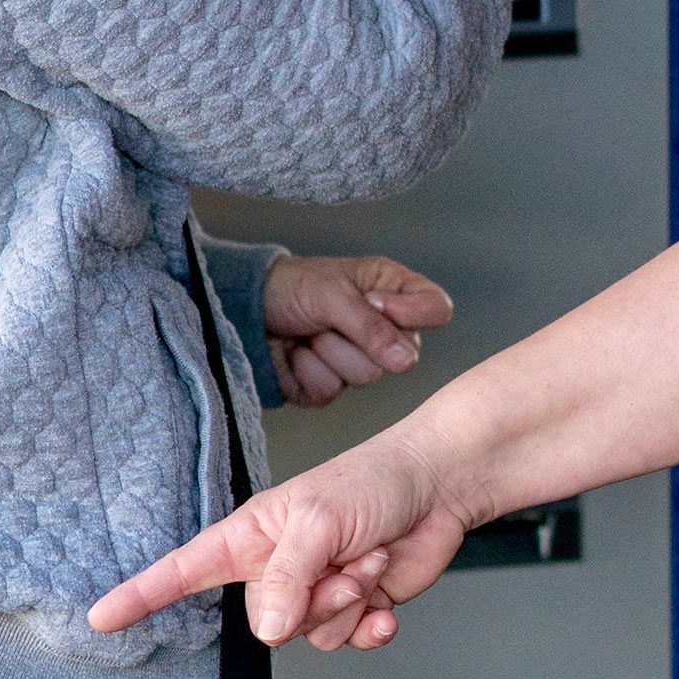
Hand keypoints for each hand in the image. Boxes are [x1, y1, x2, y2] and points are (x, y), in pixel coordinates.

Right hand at [89, 430, 468, 650]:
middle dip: (313, 598)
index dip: (142, 594)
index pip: (184, 570)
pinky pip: (347, 642)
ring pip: (310, 636)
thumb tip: (268, 629)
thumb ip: (286, 577)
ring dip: (348, 603)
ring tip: (370, 561)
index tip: (101, 616)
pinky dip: (370, 628)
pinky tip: (386, 604)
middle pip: (267, 622)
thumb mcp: (318, 520)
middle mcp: (277, 568)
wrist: (440, 487)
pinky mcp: (354, 606)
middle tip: (346, 560)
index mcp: (253, 536)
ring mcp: (315, 591)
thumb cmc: (375, 480)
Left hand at [260, 253, 452, 406]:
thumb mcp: (330, 292)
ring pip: (365, 376)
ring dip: (327, 351)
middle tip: (327, 316)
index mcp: (391, 292)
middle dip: (356, 337)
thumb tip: (407, 361)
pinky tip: (293, 353)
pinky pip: (330, 392)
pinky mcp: (327, 386)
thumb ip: (370, 325)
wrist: (242, 310)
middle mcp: (382, 329)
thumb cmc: (289, 286)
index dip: (416, 314)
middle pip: (404, 355)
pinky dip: (305, 370)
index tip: (379, 306)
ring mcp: (356, 360)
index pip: (436, 309)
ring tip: (307, 331)